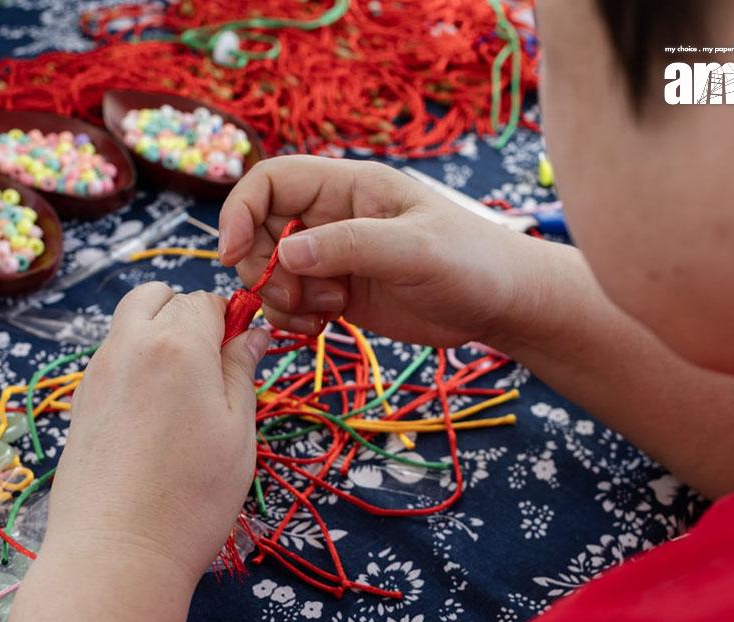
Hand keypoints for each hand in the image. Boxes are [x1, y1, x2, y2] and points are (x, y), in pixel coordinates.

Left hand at [46, 284, 268, 582]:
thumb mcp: (238, 431)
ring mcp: (98, 372)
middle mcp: (130, 344)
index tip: (243, 354)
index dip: (230, 320)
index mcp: (177, 343)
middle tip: (211, 364)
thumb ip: (242, 371)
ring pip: (128, 323)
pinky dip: (135, 364)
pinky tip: (154, 416)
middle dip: (185, 313)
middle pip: (156, 296)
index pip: (206, 300)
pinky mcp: (80, 402)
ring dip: (157, 335)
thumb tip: (251, 333)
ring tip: (183, 393)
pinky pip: (111, 359)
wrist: (116, 553)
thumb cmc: (193, 496)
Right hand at [218, 155, 562, 347]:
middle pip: (259, 230)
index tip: (231, 255)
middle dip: (262, 268)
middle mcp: (332, 216)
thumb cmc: (472, 262)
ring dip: (279, 299)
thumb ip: (351, 246)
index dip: (239, 211)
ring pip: (270, 271)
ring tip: (324, 314)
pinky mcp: (337, 294)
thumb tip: (286, 253)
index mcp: (348, 185)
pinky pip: (290, 303)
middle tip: (295, 299)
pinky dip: (292, 320)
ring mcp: (333, 257)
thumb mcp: (415, 250)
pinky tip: (323, 328)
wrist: (502, 304)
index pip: (270, 180)